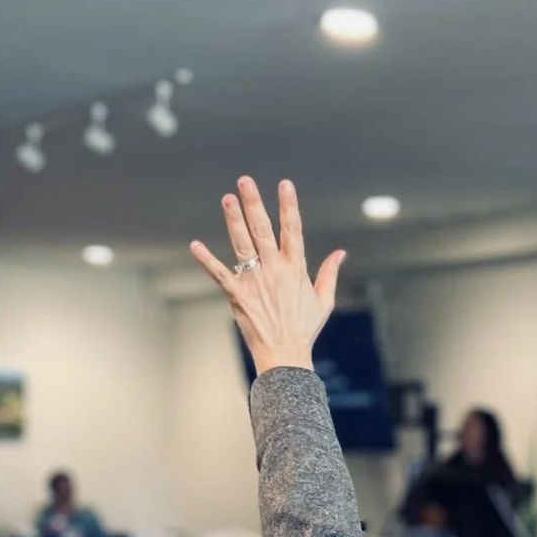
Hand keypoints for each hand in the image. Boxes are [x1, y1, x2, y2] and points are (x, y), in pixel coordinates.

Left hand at [189, 178, 345, 375]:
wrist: (285, 355)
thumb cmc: (305, 329)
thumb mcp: (324, 301)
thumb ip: (330, 273)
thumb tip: (341, 253)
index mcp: (296, 269)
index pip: (293, 229)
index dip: (289, 205)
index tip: (285, 184)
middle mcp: (274, 270)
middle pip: (263, 229)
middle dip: (254, 203)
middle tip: (245, 181)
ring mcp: (254, 281)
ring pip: (242, 244)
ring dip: (234, 220)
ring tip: (227, 198)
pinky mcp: (237, 295)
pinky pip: (220, 273)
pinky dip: (207, 260)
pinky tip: (195, 245)